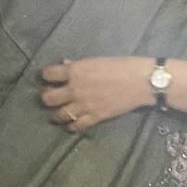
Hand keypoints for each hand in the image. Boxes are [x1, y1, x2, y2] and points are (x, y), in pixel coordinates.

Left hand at [39, 57, 155, 133]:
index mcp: (75, 71)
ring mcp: (84, 105)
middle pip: (48, 98)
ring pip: (59, 115)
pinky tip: (71, 124)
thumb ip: (78, 65)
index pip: (48, 74)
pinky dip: (71, 126)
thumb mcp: (96, 60)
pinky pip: (76, 126)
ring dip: (56, 114)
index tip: (48, 78)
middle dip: (46, 97)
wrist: (141, 81)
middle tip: (50, 97)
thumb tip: (65, 65)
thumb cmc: (121, 65)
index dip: (45, 76)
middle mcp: (75, 89)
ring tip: (58, 113)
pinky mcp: (95, 117)